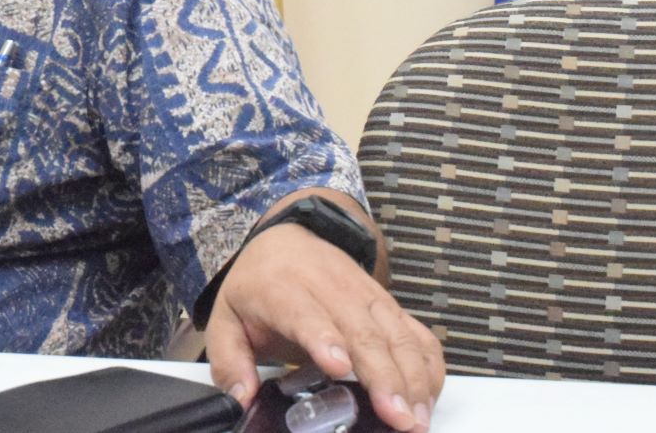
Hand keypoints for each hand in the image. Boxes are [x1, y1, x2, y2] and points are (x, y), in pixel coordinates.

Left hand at [204, 222, 444, 430]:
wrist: (287, 240)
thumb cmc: (259, 284)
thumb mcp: (227, 317)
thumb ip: (229, 360)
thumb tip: (240, 399)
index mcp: (283, 289)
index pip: (306, 314)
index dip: (324, 339)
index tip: (338, 367)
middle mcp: (330, 288)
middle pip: (363, 332)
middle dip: (384, 377)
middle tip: (397, 417)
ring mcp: (365, 294)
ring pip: (396, 334)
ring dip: (412, 378)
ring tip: (416, 418)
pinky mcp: (389, 303)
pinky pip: (417, 333)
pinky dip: (428, 365)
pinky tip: (427, 397)